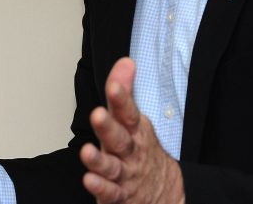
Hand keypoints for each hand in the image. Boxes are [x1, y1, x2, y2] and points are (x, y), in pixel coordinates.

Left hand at [79, 58, 184, 203]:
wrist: (166, 191)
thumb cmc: (142, 150)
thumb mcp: (135, 120)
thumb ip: (125, 92)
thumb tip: (124, 61)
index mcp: (135, 130)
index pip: (128, 112)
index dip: (121, 98)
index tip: (113, 85)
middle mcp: (131, 151)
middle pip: (120, 138)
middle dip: (108, 127)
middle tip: (97, 114)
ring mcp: (126, 174)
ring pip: (112, 167)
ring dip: (99, 160)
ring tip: (86, 151)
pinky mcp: (119, 195)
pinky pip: (110, 192)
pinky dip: (100, 187)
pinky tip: (88, 179)